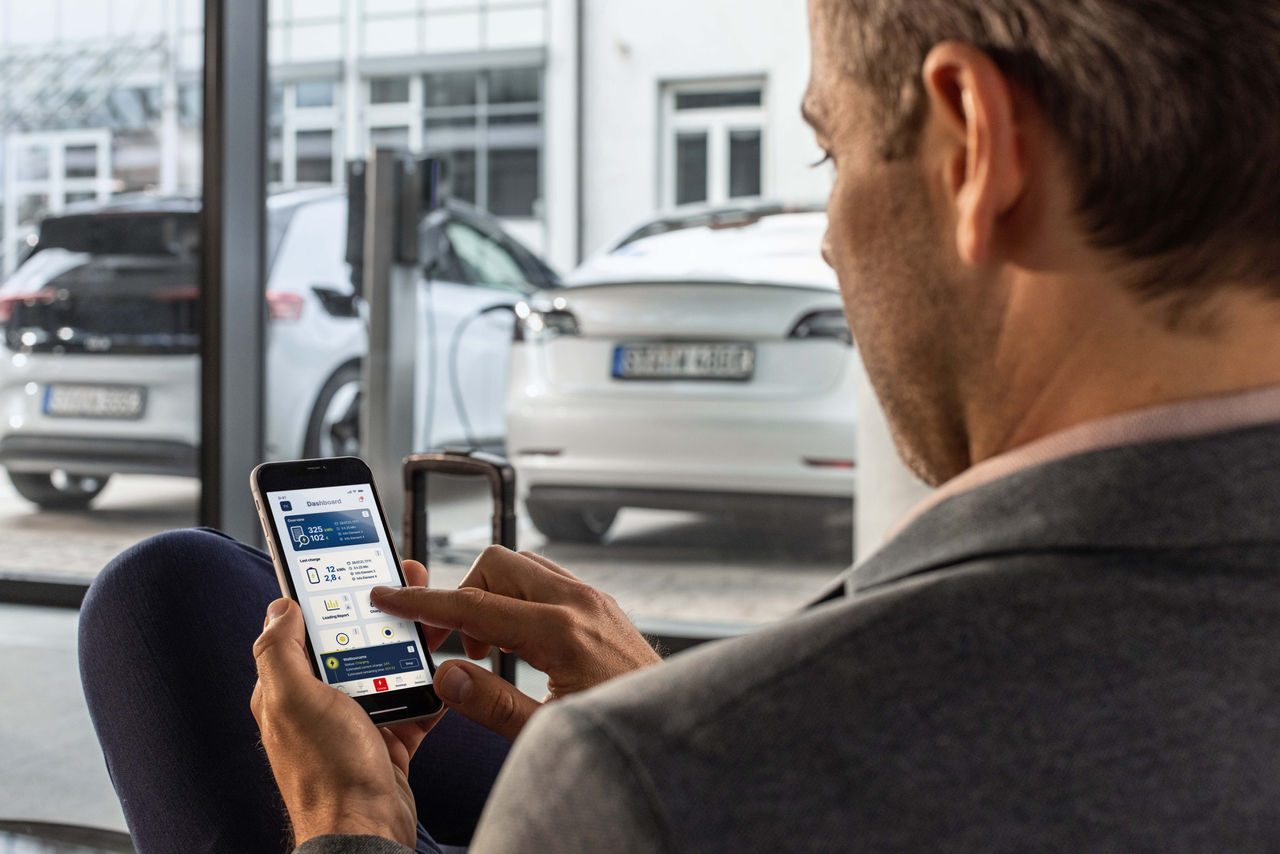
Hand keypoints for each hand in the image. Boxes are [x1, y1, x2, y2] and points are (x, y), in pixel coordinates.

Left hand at [251, 560, 442, 847]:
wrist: (366, 831)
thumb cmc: (328, 773)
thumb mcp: (293, 700)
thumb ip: (279, 651)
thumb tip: (279, 606)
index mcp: (289, 690)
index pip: (304, 629)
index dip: (329, 596)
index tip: (354, 568)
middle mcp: (318, 705)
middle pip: (352, 644)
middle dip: (380, 613)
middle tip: (407, 584)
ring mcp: (354, 724)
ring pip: (386, 669)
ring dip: (410, 647)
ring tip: (432, 622)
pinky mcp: (386, 742)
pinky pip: (412, 704)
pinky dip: (430, 689)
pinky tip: (445, 673)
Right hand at [372, 546, 661, 740]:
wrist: (674, 728)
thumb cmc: (618, 731)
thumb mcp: (548, 732)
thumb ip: (492, 705)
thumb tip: (447, 677)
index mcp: (560, 631)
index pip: (474, 606)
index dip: (423, 602)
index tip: (390, 595)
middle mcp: (578, 603)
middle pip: (495, 566)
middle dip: (462, 598)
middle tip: (453, 647)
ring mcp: (592, 599)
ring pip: (521, 567)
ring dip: (491, 599)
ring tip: (487, 652)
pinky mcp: (600, 605)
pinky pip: (545, 581)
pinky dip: (518, 602)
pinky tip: (517, 645)